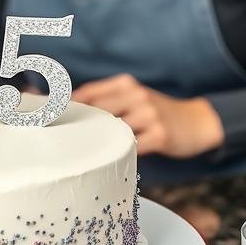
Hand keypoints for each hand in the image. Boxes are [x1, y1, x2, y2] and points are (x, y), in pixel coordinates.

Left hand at [72, 74, 223, 157]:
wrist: (197, 122)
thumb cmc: (157, 113)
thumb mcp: (134, 98)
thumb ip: (108, 102)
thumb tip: (70, 110)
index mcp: (126, 84)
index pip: (88, 92)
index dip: (66, 105)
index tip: (47, 118)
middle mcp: (136, 95)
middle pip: (96, 110)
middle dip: (76, 124)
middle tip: (58, 140)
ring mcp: (149, 114)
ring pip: (112, 128)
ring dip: (96, 140)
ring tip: (78, 153)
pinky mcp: (160, 134)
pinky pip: (132, 146)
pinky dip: (118, 153)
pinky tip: (109, 161)